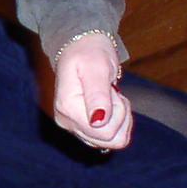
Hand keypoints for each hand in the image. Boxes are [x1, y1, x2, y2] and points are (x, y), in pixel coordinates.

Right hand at [51, 32, 131, 149]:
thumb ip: (97, 95)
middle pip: (108, 139)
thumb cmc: (89, 53)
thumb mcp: (97, 68)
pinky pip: (107, 138)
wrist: (81, 46)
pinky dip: (116, 123)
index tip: (111, 91)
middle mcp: (66, 121)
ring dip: (120, 120)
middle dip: (120, 116)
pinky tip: (110, 105)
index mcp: (68, 108)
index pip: (105, 132)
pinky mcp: (80, 127)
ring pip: (110, 141)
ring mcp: (72, 126)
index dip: (117, 114)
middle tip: (113, 93)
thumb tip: (98, 122)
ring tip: (111, 98)